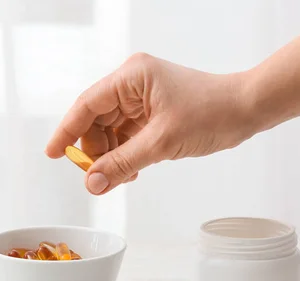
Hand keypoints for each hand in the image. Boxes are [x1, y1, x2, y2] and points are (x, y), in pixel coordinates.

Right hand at [45, 53, 254, 194]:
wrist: (247, 110)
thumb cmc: (212, 112)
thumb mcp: (161, 142)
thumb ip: (122, 164)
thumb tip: (91, 183)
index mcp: (132, 77)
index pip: (87, 105)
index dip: (67, 131)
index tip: (52, 154)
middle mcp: (132, 84)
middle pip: (96, 120)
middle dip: (94, 150)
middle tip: (95, 177)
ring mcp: (142, 98)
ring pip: (110, 131)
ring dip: (110, 156)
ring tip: (118, 177)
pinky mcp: (151, 113)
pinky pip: (126, 136)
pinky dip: (124, 155)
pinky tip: (131, 171)